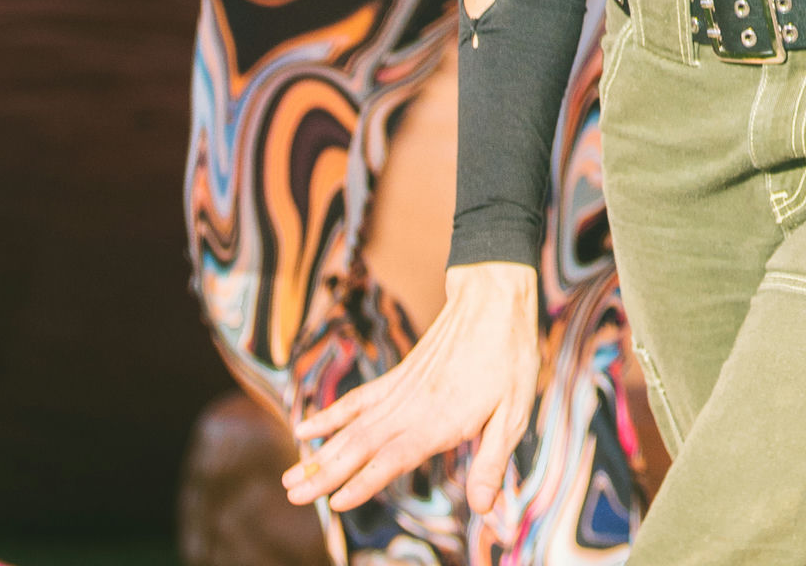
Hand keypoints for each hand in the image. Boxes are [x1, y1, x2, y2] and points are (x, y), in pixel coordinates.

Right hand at [285, 261, 540, 516]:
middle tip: (292, 496)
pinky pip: (358, 400)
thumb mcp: (515, 411)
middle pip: (361, 445)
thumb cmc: (510, 355)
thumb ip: (493, 461)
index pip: (394, 457)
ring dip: (320, 453)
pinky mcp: (398, 377)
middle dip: (326, 474)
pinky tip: (306, 428)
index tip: (337, 504)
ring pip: (352, 427)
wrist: (492, 296)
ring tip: (289, 476)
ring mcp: (401, 390)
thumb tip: (483, 508)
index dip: (366, 481)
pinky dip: (331, 415)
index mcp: (440, 419)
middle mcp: (412, 407)